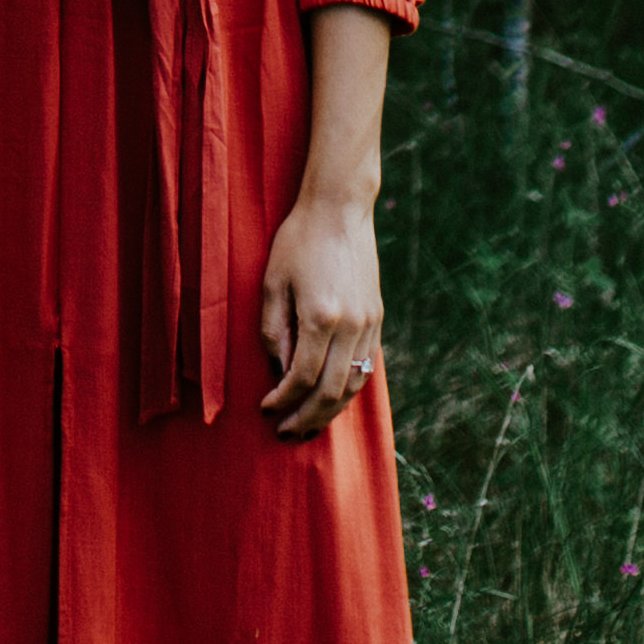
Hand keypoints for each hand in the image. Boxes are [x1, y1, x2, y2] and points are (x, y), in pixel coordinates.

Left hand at [258, 180, 384, 438]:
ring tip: (308, 426)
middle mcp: (350, 326)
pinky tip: (330, 399)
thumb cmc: (298, 241)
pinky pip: (365, 366)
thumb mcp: (273, 282)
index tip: (266, 410)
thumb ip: (275, 330)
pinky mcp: (377, 318)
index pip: (302, 377)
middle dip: (307, 418)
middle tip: (286, 433)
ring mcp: (369, 323)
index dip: (283, 400)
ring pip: (353, 385)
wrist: (340, 210)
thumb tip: (279, 371)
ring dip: (330, 411)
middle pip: (331, 391)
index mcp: (320, 317)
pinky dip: (347, 390)